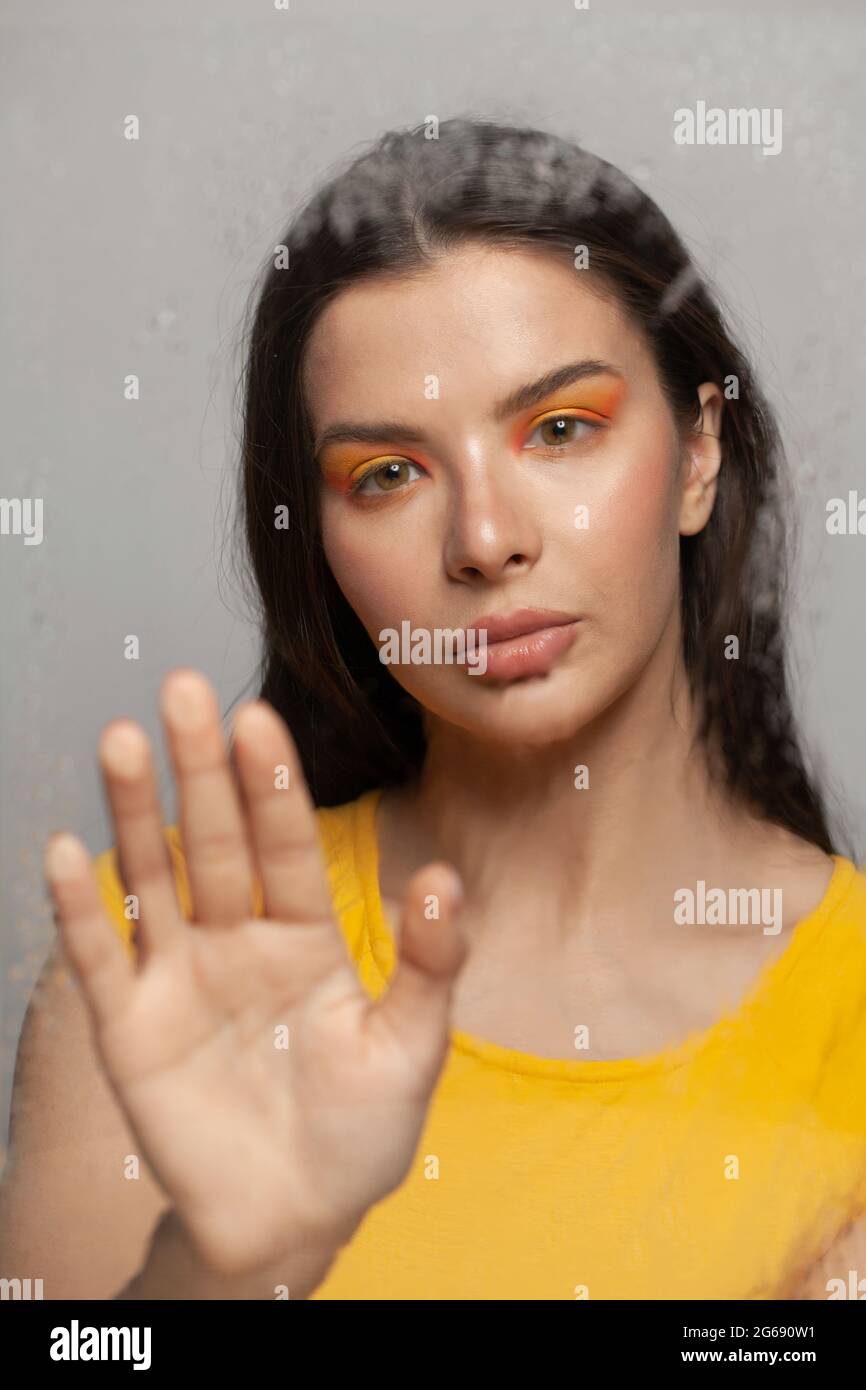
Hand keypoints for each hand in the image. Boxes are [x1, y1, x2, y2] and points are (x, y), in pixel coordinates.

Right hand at [44, 668, 466, 1276]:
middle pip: (215, 841)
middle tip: (184, 691)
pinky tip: (67, 850)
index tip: (258, 720)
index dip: (272, 784)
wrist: (296, 1218)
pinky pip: (101, 959)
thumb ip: (428, 963)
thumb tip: (442, 879)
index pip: (285, 842)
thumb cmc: (361, 1130)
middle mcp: (236, 940)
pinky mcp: (131, 1028)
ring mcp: (180, 978)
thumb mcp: (412, 1045)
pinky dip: (82, 910)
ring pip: (153, 880)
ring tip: (123, 740)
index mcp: (304, 935)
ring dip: (136, 814)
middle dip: (200, 771)